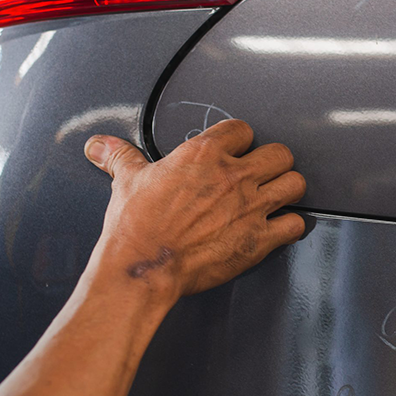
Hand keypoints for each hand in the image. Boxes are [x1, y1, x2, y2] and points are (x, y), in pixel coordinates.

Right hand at [83, 119, 305, 300]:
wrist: (144, 266)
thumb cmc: (136, 226)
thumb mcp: (127, 181)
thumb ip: (120, 157)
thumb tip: (99, 146)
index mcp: (204, 154)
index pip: (242, 129)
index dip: (240, 141)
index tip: (235, 152)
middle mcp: (233, 176)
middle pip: (281, 154)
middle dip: (274, 163)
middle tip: (262, 174)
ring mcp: (250, 207)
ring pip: (296, 184)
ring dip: (287, 190)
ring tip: (276, 198)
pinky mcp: (258, 240)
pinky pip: (295, 225)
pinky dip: (289, 227)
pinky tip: (278, 229)